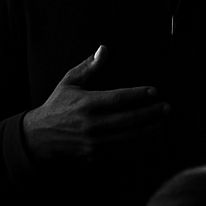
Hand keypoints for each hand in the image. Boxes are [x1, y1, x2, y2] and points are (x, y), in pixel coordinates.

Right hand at [21, 46, 170, 162]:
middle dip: (151, 114)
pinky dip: (140, 144)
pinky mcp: (95, 156)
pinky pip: (123, 150)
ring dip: (150, 130)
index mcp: (85, 104)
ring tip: (164, 123)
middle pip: (129, 119)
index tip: (154, 91)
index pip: (118, 99)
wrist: (38, 138)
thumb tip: (104, 49)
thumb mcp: (69, 83)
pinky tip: (152, 137)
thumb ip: (89, 67)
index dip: (139, 95)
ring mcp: (93, 143)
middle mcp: (90, 125)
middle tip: (167, 108)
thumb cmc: (57, 105)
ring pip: (129, 138)